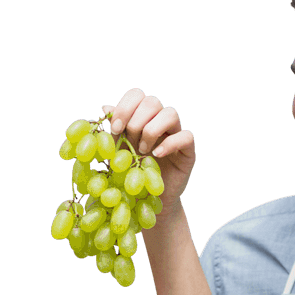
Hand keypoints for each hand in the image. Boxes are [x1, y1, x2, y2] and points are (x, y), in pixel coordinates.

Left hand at [103, 88, 195, 212]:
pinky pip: (186, 136)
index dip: (125, 107)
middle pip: (153, 101)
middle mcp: (160, 121)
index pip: (137, 95)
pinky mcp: (188, 151)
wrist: (146, 199)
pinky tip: (156, 155)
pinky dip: (170, 144)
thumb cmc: (131, 173)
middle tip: (128, 140)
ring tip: (142, 151)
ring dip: (152, 130)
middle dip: (136, 120)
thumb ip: (115, 130)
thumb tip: (106, 107)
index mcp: (142, 117)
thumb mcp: (118, 151)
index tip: (115, 129)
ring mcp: (176, 134)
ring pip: (171, 113)